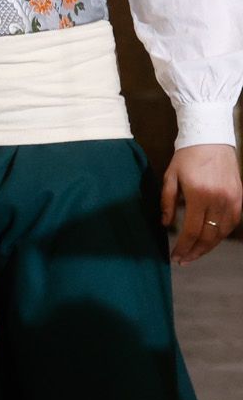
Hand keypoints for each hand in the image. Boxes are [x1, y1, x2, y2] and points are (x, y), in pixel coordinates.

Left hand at [160, 143, 241, 264]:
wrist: (210, 139)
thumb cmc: (186, 157)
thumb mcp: (170, 177)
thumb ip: (167, 202)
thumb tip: (165, 225)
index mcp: (199, 194)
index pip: (192, 230)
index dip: (183, 247)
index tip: (174, 256)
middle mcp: (219, 199)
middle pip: (209, 236)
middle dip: (195, 251)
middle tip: (183, 260)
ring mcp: (232, 199)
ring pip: (222, 232)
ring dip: (209, 246)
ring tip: (195, 253)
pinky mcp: (240, 197)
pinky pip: (232, 222)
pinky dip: (221, 234)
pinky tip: (210, 240)